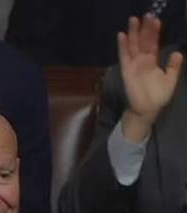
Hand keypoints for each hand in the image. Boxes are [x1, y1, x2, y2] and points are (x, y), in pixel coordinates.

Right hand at [118, 14, 182, 141]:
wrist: (148, 109)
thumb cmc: (158, 96)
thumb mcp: (170, 80)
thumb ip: (173, 67)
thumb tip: (177, 53)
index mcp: (152, 62)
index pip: (153, 44)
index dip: (154, 32)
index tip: (156, 20)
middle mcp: (142, 61)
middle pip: (143, 42)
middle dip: (144, 29)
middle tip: (147, 14)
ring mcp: (133, 65)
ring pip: (133, 46)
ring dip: (133, 33)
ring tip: (133, 20)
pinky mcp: (127, 71)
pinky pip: (124, 57)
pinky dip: (123, 46)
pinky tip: (123, 36)